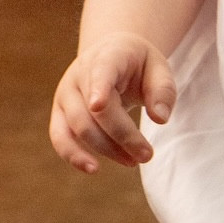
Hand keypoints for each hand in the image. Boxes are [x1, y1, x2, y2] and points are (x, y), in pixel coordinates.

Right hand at [49, 36, 176, 173]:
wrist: (111, 54)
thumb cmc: (138, 65)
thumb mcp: (159, 68)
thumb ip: (163, 91)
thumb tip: (160, 119)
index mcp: (107, 56)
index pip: (101, 70)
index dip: (98, 88)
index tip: (98, 105)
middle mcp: (79, 73)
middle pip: (95, 110)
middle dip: (122, 136)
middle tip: (147, 155)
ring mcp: (66, 93)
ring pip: (79, 127)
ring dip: (106, 149)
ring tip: (133, 161)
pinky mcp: (60, 113)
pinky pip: (60, 137)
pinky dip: (72, 155)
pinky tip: (92, 168)